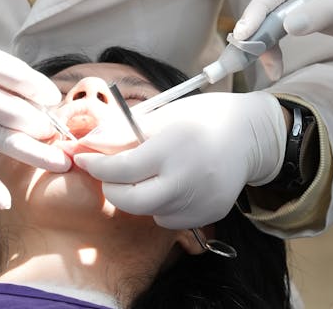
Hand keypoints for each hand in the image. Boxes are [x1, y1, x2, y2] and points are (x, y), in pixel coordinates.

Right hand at [0, 29, 66, 208]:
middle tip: (59, 133)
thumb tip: (37, 92)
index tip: (55, 99)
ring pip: (5, 139)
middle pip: (19, 113)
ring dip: (37, 154)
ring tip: (62, 163)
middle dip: (45, 125)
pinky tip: (7, 200)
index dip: (44, 90)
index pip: (22, 78)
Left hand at [74, 91, 286, 228]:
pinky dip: (162, 206)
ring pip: (150, 212)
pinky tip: (174, 184)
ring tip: (151, 174)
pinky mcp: (209, 214)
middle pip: (132, 202)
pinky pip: (171, 219)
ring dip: (139, 197)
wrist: (249, 134)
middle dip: (112, 190)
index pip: (121, 169)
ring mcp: (200, 201)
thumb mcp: (161, 115)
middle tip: (109, 176)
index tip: (83, 159)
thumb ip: (122, 133)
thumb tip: (87, 145)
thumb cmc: (201, 117)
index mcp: (173, 147)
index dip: (96, 166)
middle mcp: (187, 179)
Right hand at [233, 0, 332, 62]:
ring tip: (269, 67)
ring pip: (273, 16)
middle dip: (257, 34)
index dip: (255, 15)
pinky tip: (276, 62)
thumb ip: (323, 13)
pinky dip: (276, 43)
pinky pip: (283, 23)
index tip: (241, 38)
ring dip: (266, 42)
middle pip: (269, 4)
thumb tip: (287, 25)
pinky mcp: (311, 6)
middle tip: (244, 61)